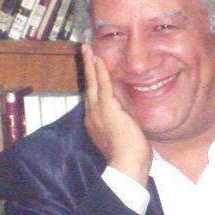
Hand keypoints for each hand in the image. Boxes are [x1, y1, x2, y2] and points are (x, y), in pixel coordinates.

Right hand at [82, 44, 151, 185]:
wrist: (126, 166)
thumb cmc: (129, 159)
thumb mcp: (123, 139)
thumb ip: (123, 128)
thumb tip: (130, 124)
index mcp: (95, 124)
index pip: (93, 100)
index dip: (92, 85)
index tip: (92, 75)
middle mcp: (92, 116)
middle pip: (88, 87)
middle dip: (87, 69)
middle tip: (84, 52)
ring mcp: (98, 111)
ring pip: (92, 82)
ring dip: (90, 64)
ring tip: (87, 49)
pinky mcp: (107, 108)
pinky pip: (103, 84)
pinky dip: (100, 70)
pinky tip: (98, 58)